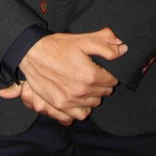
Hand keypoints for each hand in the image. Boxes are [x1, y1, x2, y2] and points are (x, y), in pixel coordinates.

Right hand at [0, 28, 126, 116]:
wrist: (32, 54)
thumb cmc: (57, 46)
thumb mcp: (82, 40)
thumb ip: (105, 44)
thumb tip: (123, 49)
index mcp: (90, 75)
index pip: (112, 80)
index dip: (109, 72)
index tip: (101, 67)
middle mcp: (82, 91)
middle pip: (105, 92)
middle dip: (102, 82)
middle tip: (93, 72)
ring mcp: (71, 101)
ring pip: (94, 104)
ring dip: (93, 95)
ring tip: (85, 83)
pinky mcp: (60, 106)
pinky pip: (80, 115)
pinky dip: (83, 108)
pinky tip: (79, 97)